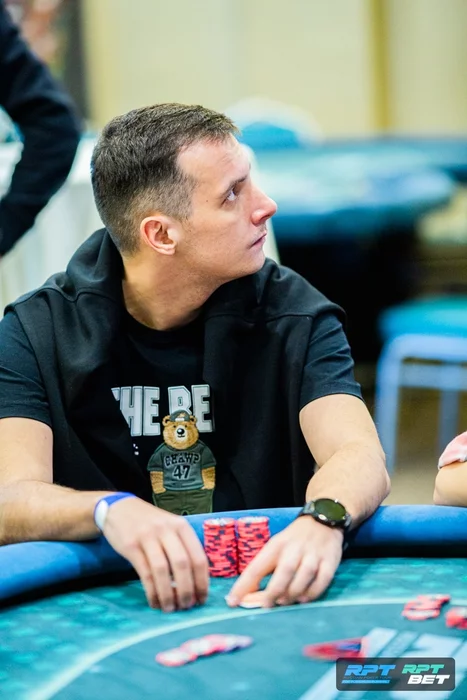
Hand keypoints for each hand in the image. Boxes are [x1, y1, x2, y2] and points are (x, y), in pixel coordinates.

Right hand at [102, 498, 208, 611]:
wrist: (119, 508)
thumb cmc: (149, 523)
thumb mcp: (170, 527)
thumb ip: (183, 547)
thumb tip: (196, 582)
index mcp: (181, 526)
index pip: (198, 557)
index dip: (202, 582)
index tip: (202, 599)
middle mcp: (167, 530)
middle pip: (182, 564)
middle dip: (187, 590)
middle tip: (186, 607)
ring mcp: (148, 536)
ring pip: (162, 570)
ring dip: (168, 594)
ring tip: (170, 608)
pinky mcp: (131, 546)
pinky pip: (145, 573)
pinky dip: (152, 591)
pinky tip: (154, 601)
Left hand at [227, 516, 343, 606]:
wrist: (323, 520)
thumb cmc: (294, 540)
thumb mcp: (277, 546)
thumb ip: (266, 568)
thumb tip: (249, 595)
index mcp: (276, 545)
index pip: (257, 567)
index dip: (244, 585)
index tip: (232, 601)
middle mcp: (294, 549)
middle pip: (284, 572)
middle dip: (273, 592)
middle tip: (266, 605)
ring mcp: (313, 554)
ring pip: (303, 576)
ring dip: (293, 593)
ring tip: (284, 602)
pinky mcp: (330, 560)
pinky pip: (322, 580)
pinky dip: (313, 592)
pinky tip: (304, 599)